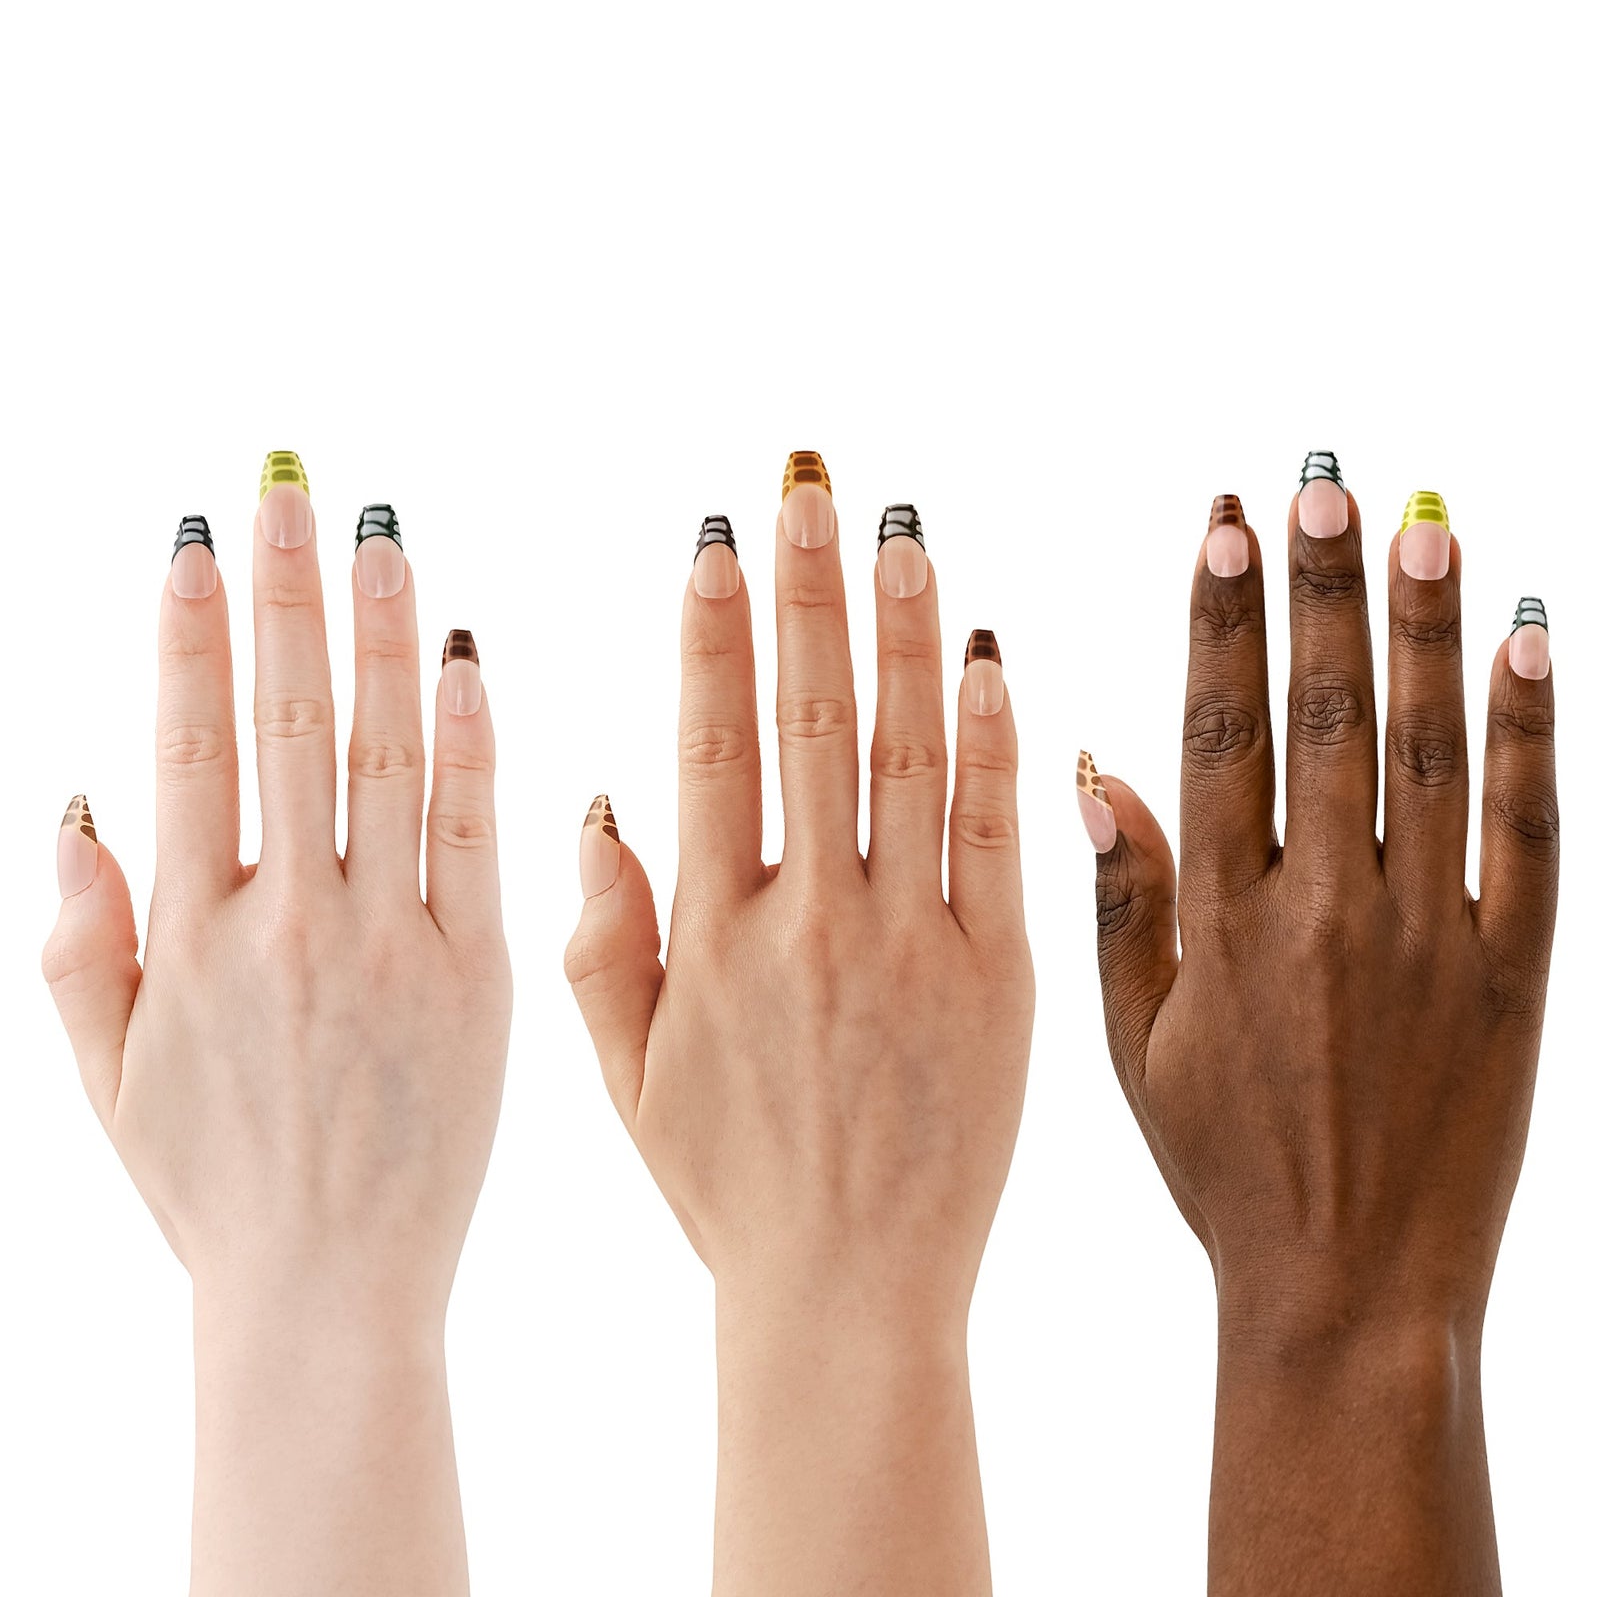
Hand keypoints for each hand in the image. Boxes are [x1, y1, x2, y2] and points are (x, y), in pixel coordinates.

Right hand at [42, 459, 510, 1596]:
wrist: (328, 1293)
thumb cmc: (215, 1186)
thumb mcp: (107, 1073)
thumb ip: (81, 934)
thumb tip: (80, 797)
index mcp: (188, 934)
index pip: (189, 743)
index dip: (190, 631)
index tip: (199, 532)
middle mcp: (286, 921)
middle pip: (285, 722)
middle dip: (286, 592)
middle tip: (292, 484)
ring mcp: (389, 944)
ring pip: (385, 758)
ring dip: (382, 636)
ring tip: (381, 534)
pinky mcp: (479, 978)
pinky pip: (474, 840)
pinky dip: (473, 745)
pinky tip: (466, 657)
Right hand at [566, 458, 1033, 1594]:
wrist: (850, 1294)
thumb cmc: (728, 1187)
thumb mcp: (625, 1075)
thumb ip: (604, 934)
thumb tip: (599, 797)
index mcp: (715, 936)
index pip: (714, 745)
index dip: (715, 632)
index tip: (720, 536)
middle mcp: (813, 922)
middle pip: (811, 721)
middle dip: (806, 589)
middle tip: (806, 482)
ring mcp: (917, 946)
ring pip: (909, 756)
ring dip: (902, 631)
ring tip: (898, 527)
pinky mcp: (1006, 980)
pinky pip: (999, 838)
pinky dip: (996, 740)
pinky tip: (989, 650)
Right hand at [1083, 457, 1555, 1593]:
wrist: (1351, 1294)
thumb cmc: (1225, 1170)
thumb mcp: (1133, 1047)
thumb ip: (1123, 901)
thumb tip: (1096, 767)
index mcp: (1223, 923)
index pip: (1219, 733)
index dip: (1219, 621)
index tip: (1220, 525)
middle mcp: (1324, 912)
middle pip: (1325, 715)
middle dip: (1318, 589)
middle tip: (1318, 483)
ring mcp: (1430, 940)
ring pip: (1428, 752)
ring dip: (1424, 629)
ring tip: (1419, 524)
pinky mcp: (1517, 977)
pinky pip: (1531, 833)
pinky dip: (1532, 734)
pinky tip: (1529, 643)